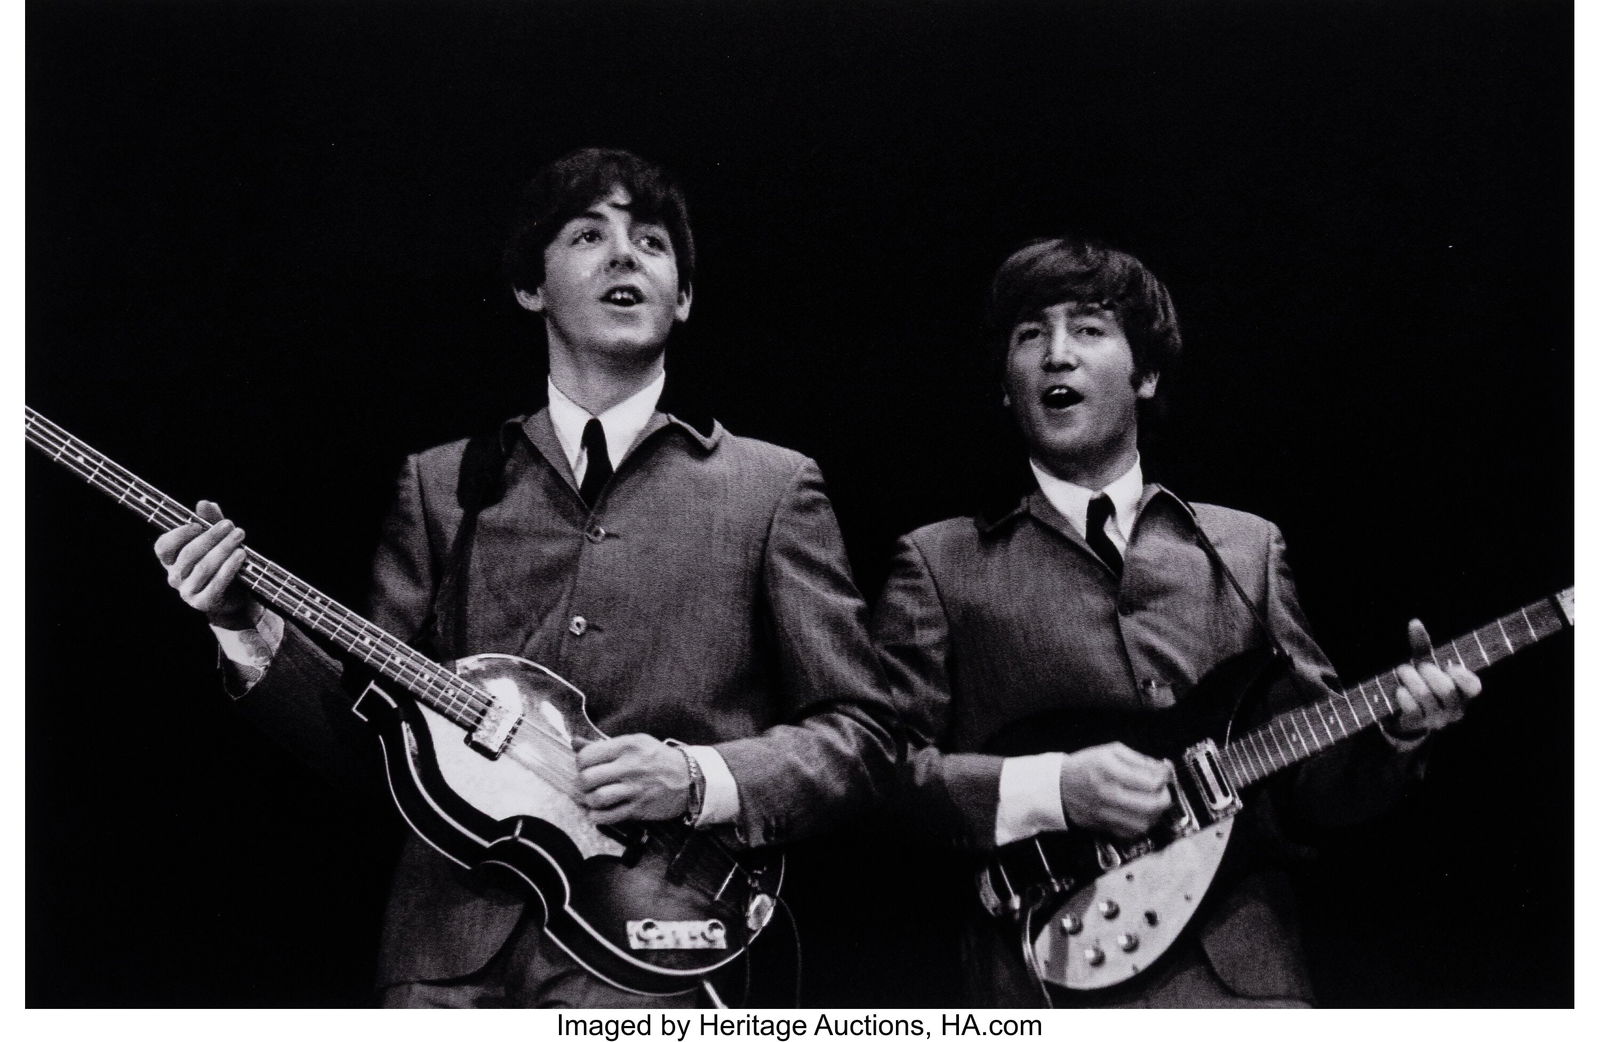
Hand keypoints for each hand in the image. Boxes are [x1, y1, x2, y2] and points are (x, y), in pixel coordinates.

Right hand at [153, 500, 262, 627]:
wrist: (234, 597)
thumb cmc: (221, 563)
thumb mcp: (217, 540)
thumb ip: (210, 521)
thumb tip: (204, 502)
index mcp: (171, 560)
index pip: (163, 546)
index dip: (178, 534)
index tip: (199, 524)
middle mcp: (175, 577)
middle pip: (188, 554)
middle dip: (211, 537)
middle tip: (230, 525)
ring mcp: (187, 592)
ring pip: (203, 568)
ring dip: (223, 549)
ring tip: (239, 537)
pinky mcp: (203, 603)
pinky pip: (216, 584)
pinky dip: (229, 568)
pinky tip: (241, 555)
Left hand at [575, 733, 691, 823]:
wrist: (691, 779)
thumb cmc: (659, 758)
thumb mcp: (635, 742)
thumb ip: (604, 745)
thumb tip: (575, 742)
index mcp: (627, 746)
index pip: (586, 756)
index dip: (581, 763)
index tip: (587, 766)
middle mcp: (629, 767)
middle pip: (587, 778)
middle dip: (581, 783)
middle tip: (587, 784)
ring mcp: (634, 790)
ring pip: (595, 799)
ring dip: (588, 800)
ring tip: (592, 797)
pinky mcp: (638, 809)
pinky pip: (606, 817)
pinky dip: (596, 816)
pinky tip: (599, 811)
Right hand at [1058, 742, 1172, 839]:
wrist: (1059, 787)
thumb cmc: (1085, 766)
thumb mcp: (1110, 751)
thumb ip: (1138, 759)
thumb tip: (1162, 769)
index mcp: (1110, 771)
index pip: (1150, 781)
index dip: (1164, 777)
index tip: (1164, 773)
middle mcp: (1108, 794)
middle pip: (1152, 805)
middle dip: (1165, 796)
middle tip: (1162, 789)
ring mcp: (1107, 814)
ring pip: (1145, 822)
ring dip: (1156, 813)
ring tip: (1153, 801)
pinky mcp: (1105, 827)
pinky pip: (1133, 833)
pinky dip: (1143, 824)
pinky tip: (1140, 813)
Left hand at [1390, 618, 1482, 737]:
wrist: (1404, 712)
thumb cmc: (1421, 682)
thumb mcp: (1424, 663)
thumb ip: (1422, 645)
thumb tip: (1414, 622)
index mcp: (1463, 694)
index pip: (1474, 687)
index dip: (1462, 676)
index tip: (1449, 666)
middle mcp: (1454, 709)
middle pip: (1445, 689)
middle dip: (1429, 672)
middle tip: (1419, 666)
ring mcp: (1437, 719)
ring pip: (1425, 696)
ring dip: (1410, 679)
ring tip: (1403, 671)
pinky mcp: (1419, 724)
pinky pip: (1412, 708)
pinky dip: (1403, 695)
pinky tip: (1399, 690)